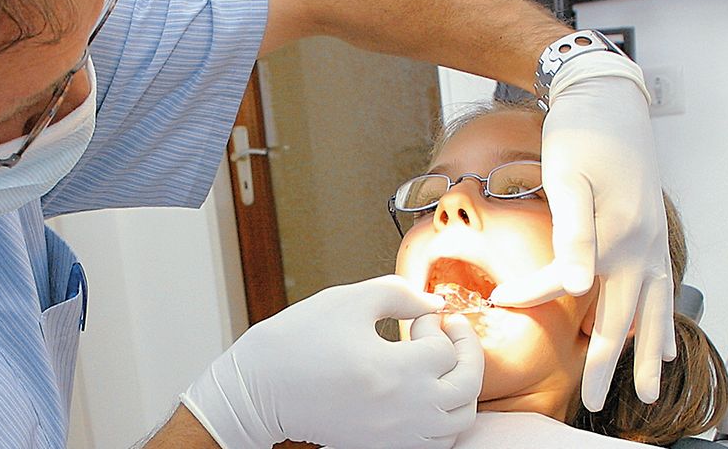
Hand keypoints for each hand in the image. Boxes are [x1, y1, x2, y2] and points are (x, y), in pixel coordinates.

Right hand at [181, 275, 483, 447]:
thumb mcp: (346, 302)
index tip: (421, 313)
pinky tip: (430, 395)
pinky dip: (445, 420)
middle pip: (466, 387)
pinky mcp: (383, 447)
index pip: (445, 348)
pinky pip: (436, 442)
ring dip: (461, 388)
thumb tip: (435, 302)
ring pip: (458, 421)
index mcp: (393, 370)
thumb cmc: (296, 342)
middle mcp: (402, 409)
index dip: (437, 323)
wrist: (259, 390)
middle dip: (468, 352)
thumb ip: (398, 294)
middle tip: (454, 331)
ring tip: (446, 364)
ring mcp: (395, 434)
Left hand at [487, 52, 674, 410]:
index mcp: (616, 237)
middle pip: (623, 320)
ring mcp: (654, 242)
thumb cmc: (584, 132)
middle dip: (608, 367)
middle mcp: (642, 246)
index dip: (532, 296)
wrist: (613, 96)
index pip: (568, 285)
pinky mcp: (656, 232)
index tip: (500, 304)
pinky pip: (662, 289)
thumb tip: (574, 288)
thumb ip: (572, 236)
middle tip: (592, 405)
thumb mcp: (568, 177)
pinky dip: (662, 319)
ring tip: (649, 390)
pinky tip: (658, 338)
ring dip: (649, 354)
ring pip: (654, 311)